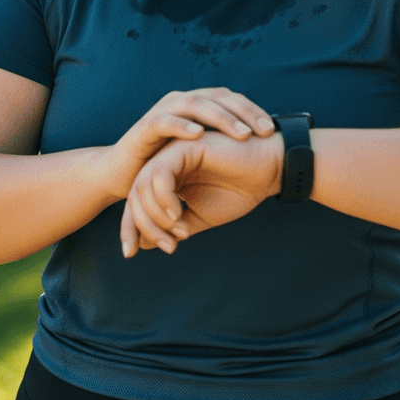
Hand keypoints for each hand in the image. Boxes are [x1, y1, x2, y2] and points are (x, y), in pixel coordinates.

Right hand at [101, 88, 274, 203]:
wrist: (124, 176)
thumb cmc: (166, 166)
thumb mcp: (199, 154)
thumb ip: (223, 147)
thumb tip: (262, 150)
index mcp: (198, 107)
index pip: (232, 101)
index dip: (253, 112)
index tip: (274, 131)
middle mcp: (182, 102)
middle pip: (219, 98)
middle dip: (245, 113)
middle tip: (265, 131)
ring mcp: (163, 111)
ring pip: (196, 104)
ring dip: (221, 118)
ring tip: (242, 134)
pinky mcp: (144, 127)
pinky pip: (164, 121)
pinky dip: (182, 126)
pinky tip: (199, 134)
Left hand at [121, 131, 283, 256]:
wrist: (269, 170)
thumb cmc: (239, 191)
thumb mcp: (199, 217)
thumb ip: (172, 227)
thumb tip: (141, 244)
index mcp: (166, 177)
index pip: (137, 203)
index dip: (130, 228)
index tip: (132, 253)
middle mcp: (165, 163)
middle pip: (134, 195)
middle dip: (143, 226)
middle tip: (168, 246)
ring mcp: (172, 152)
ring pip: (142, 185)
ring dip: (156, 216)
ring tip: (180, 231)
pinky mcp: (184, 146)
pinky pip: (160, 173)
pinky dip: (164, 197)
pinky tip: (178, 214)